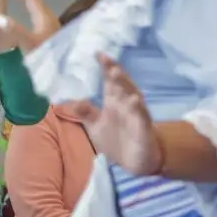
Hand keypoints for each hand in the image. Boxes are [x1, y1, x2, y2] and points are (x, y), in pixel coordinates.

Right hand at [0, 0, 62, 53]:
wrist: (66, 70)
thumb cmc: (47, 57)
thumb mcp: (30, 44)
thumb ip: (15, 31)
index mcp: (43, 15)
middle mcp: (48, 16)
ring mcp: (50, 24)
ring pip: (34, 5)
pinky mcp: (50, 32)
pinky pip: (35, 13)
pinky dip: (25, 8)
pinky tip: (23, 13)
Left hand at [63, 54, 164, 175]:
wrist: (132, 162)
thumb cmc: (115, 141)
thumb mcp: (95, 127)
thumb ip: (86, 113)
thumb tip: (72, 101)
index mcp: (113, 101)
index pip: (109, 81)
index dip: (105, 67)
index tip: (98, 54)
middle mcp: (125, 103)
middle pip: (121, 84)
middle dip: (114, 71)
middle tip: (106, 61)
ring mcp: (136, 113)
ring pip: (132, 94)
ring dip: (125, 84)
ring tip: (116, 72)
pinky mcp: (144, 127)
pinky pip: (141, 115)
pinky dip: (138, 107)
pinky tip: (134, 100)